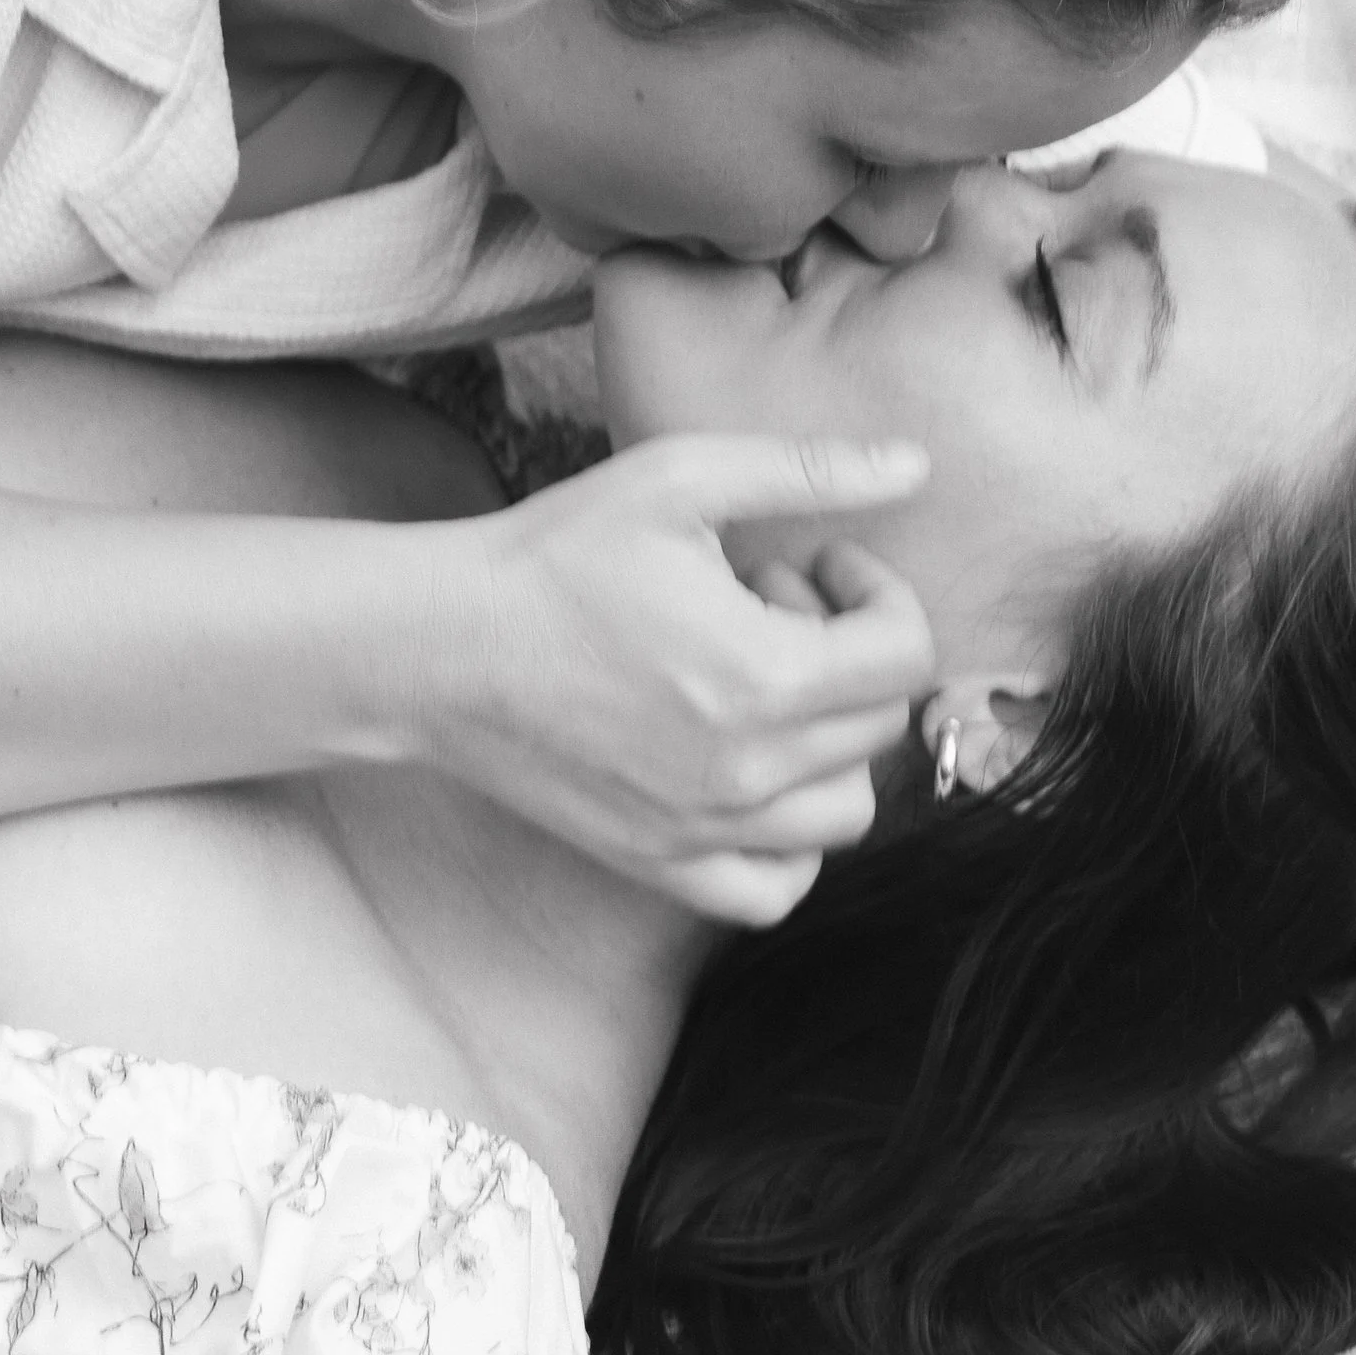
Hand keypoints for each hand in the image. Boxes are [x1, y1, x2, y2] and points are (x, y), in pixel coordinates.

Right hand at [409, 438, 936, 925]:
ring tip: (762, 686)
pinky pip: (777, 888)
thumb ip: (809, 472)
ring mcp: (706, 831)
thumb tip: (916, 465)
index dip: (881, 592)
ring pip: (848, 809)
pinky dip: (792, 843)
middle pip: (881, 724)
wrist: (439, 647)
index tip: (816, 562)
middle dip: (848, 650)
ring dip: (833, 742)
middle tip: (767, 605)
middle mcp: (749, 772)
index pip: (908, 656)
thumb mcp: (681, 478)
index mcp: (767, 678)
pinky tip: (754, 775)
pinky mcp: (661, 863)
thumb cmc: (555, 555)